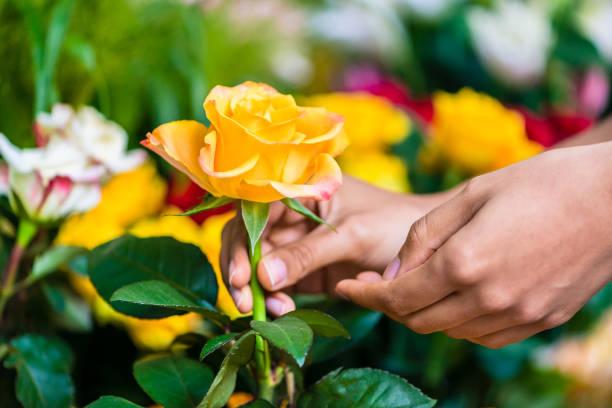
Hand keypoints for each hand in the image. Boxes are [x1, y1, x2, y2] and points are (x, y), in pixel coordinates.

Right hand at [220, 175, 447, 315]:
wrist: (425, 249)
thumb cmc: (393, 223)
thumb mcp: (351, 235)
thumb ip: (307, 254)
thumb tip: (262, 277)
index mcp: (299, 188)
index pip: (254, 211)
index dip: (240, 242)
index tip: (241, 275)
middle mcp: (291, 213)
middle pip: (248, 240)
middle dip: (241, 271)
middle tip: (245, 301)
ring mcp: (296, 243)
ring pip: (258, 265)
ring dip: (257, 289)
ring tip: (272, 310)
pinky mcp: (305, 270)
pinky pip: (278, 284)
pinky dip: (275, 299)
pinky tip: (283, 310)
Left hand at [337, 143, 611, 347]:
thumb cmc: (540, 182)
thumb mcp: (470, 194)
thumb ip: (423, 237)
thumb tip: (392, 274)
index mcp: (465, 262)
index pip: (397, 296)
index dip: (365, 294)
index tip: (348, 286)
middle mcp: (490, 298)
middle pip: (419, 320)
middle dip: (389, 305)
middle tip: (376, 283)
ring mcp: (519, 314)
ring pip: (450, 331)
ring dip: (424, 313)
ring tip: (416, 286)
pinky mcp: (542, 320)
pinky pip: (485, 336)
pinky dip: (460, 322)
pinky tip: (457, 298)